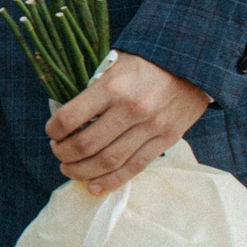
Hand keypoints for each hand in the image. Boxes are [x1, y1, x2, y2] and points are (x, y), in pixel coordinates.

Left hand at [45, 51, 209, 196]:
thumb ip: (95, 89)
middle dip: (64, 153)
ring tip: (69, 169)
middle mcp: (132, 108)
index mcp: (114, 86)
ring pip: (109, 161)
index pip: (71, 117)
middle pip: (87, 145)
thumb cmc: (148, 60)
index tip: (52, 131)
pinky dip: (111, 181)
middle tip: (58, 152)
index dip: (54, 129)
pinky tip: (93, 186)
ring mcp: (151, 127)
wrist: (195, 61)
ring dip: (82, 171)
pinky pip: (134, 167)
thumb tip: (69, 117)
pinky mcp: (167, 139)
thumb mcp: (116, 63)